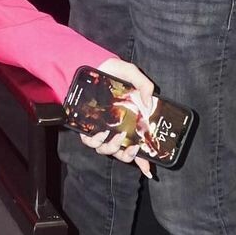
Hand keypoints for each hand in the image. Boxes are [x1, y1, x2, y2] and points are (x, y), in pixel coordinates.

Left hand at [79, 58, 156, 177]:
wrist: (90, 64)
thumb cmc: (112, 70)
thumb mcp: (132, 74)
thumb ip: (145, 86)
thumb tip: (149, 103)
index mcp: (128, 122)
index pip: (137, 146)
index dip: (143, 161)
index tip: (149, 171)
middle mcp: (114, 128)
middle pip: (121, 153)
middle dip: (127, 156)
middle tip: (132, 148)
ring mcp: (99, 128)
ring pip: (105, 150)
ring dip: (112, 147)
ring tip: (116, 137)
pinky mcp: (86, 126)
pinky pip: (89, 141)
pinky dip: (95, 141)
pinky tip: (101, 132)